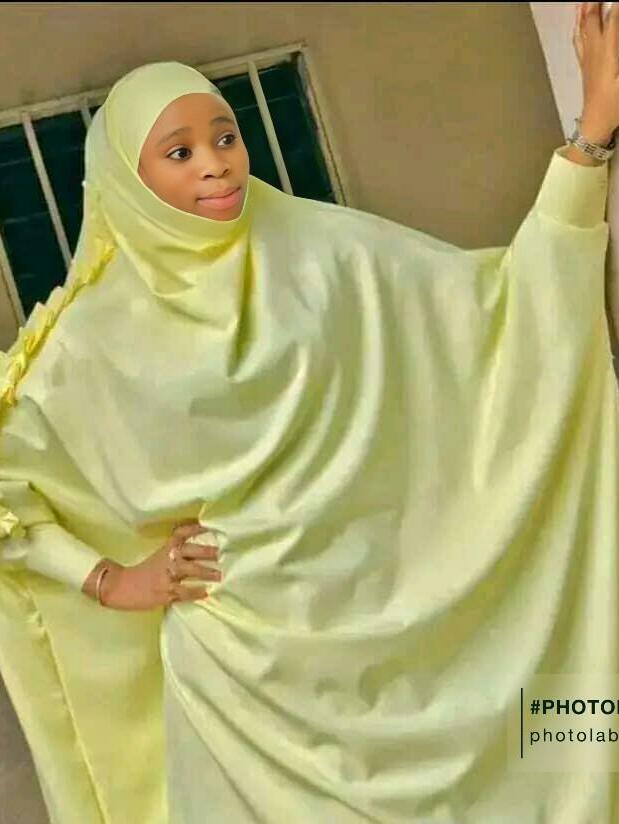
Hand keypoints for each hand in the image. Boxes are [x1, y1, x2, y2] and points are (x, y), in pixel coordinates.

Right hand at [87, 520, 221, 610]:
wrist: (121, 587)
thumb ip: (176, 553)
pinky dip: (196, 592)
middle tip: (221, 553)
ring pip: (190, 570)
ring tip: (219, 575)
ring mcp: (166, 575)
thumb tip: (199, 552)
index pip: (181, 533)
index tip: (209, 526)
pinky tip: (206, 593)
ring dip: (206, 573)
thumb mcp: (159, 557)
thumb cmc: (144, 572)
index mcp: (166, 549)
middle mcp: (167, 559)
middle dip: (207, 552)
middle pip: (190, 550)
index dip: (195, 529)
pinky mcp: (165, 592)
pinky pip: (184, 592)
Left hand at [573, 2, 618, 143]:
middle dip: (595, 3)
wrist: (595, 123)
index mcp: (609, 51)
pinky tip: (577, 22)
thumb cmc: (615, 104)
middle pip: (593, 19)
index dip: (615, 7)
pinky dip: (578, 27)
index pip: (613, 20)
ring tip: (584, 0)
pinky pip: (578, 41)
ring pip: (583, 28)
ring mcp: (587, 58)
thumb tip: (616, 38)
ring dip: (584, 11)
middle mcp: (595, 51)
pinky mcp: (584, 66)